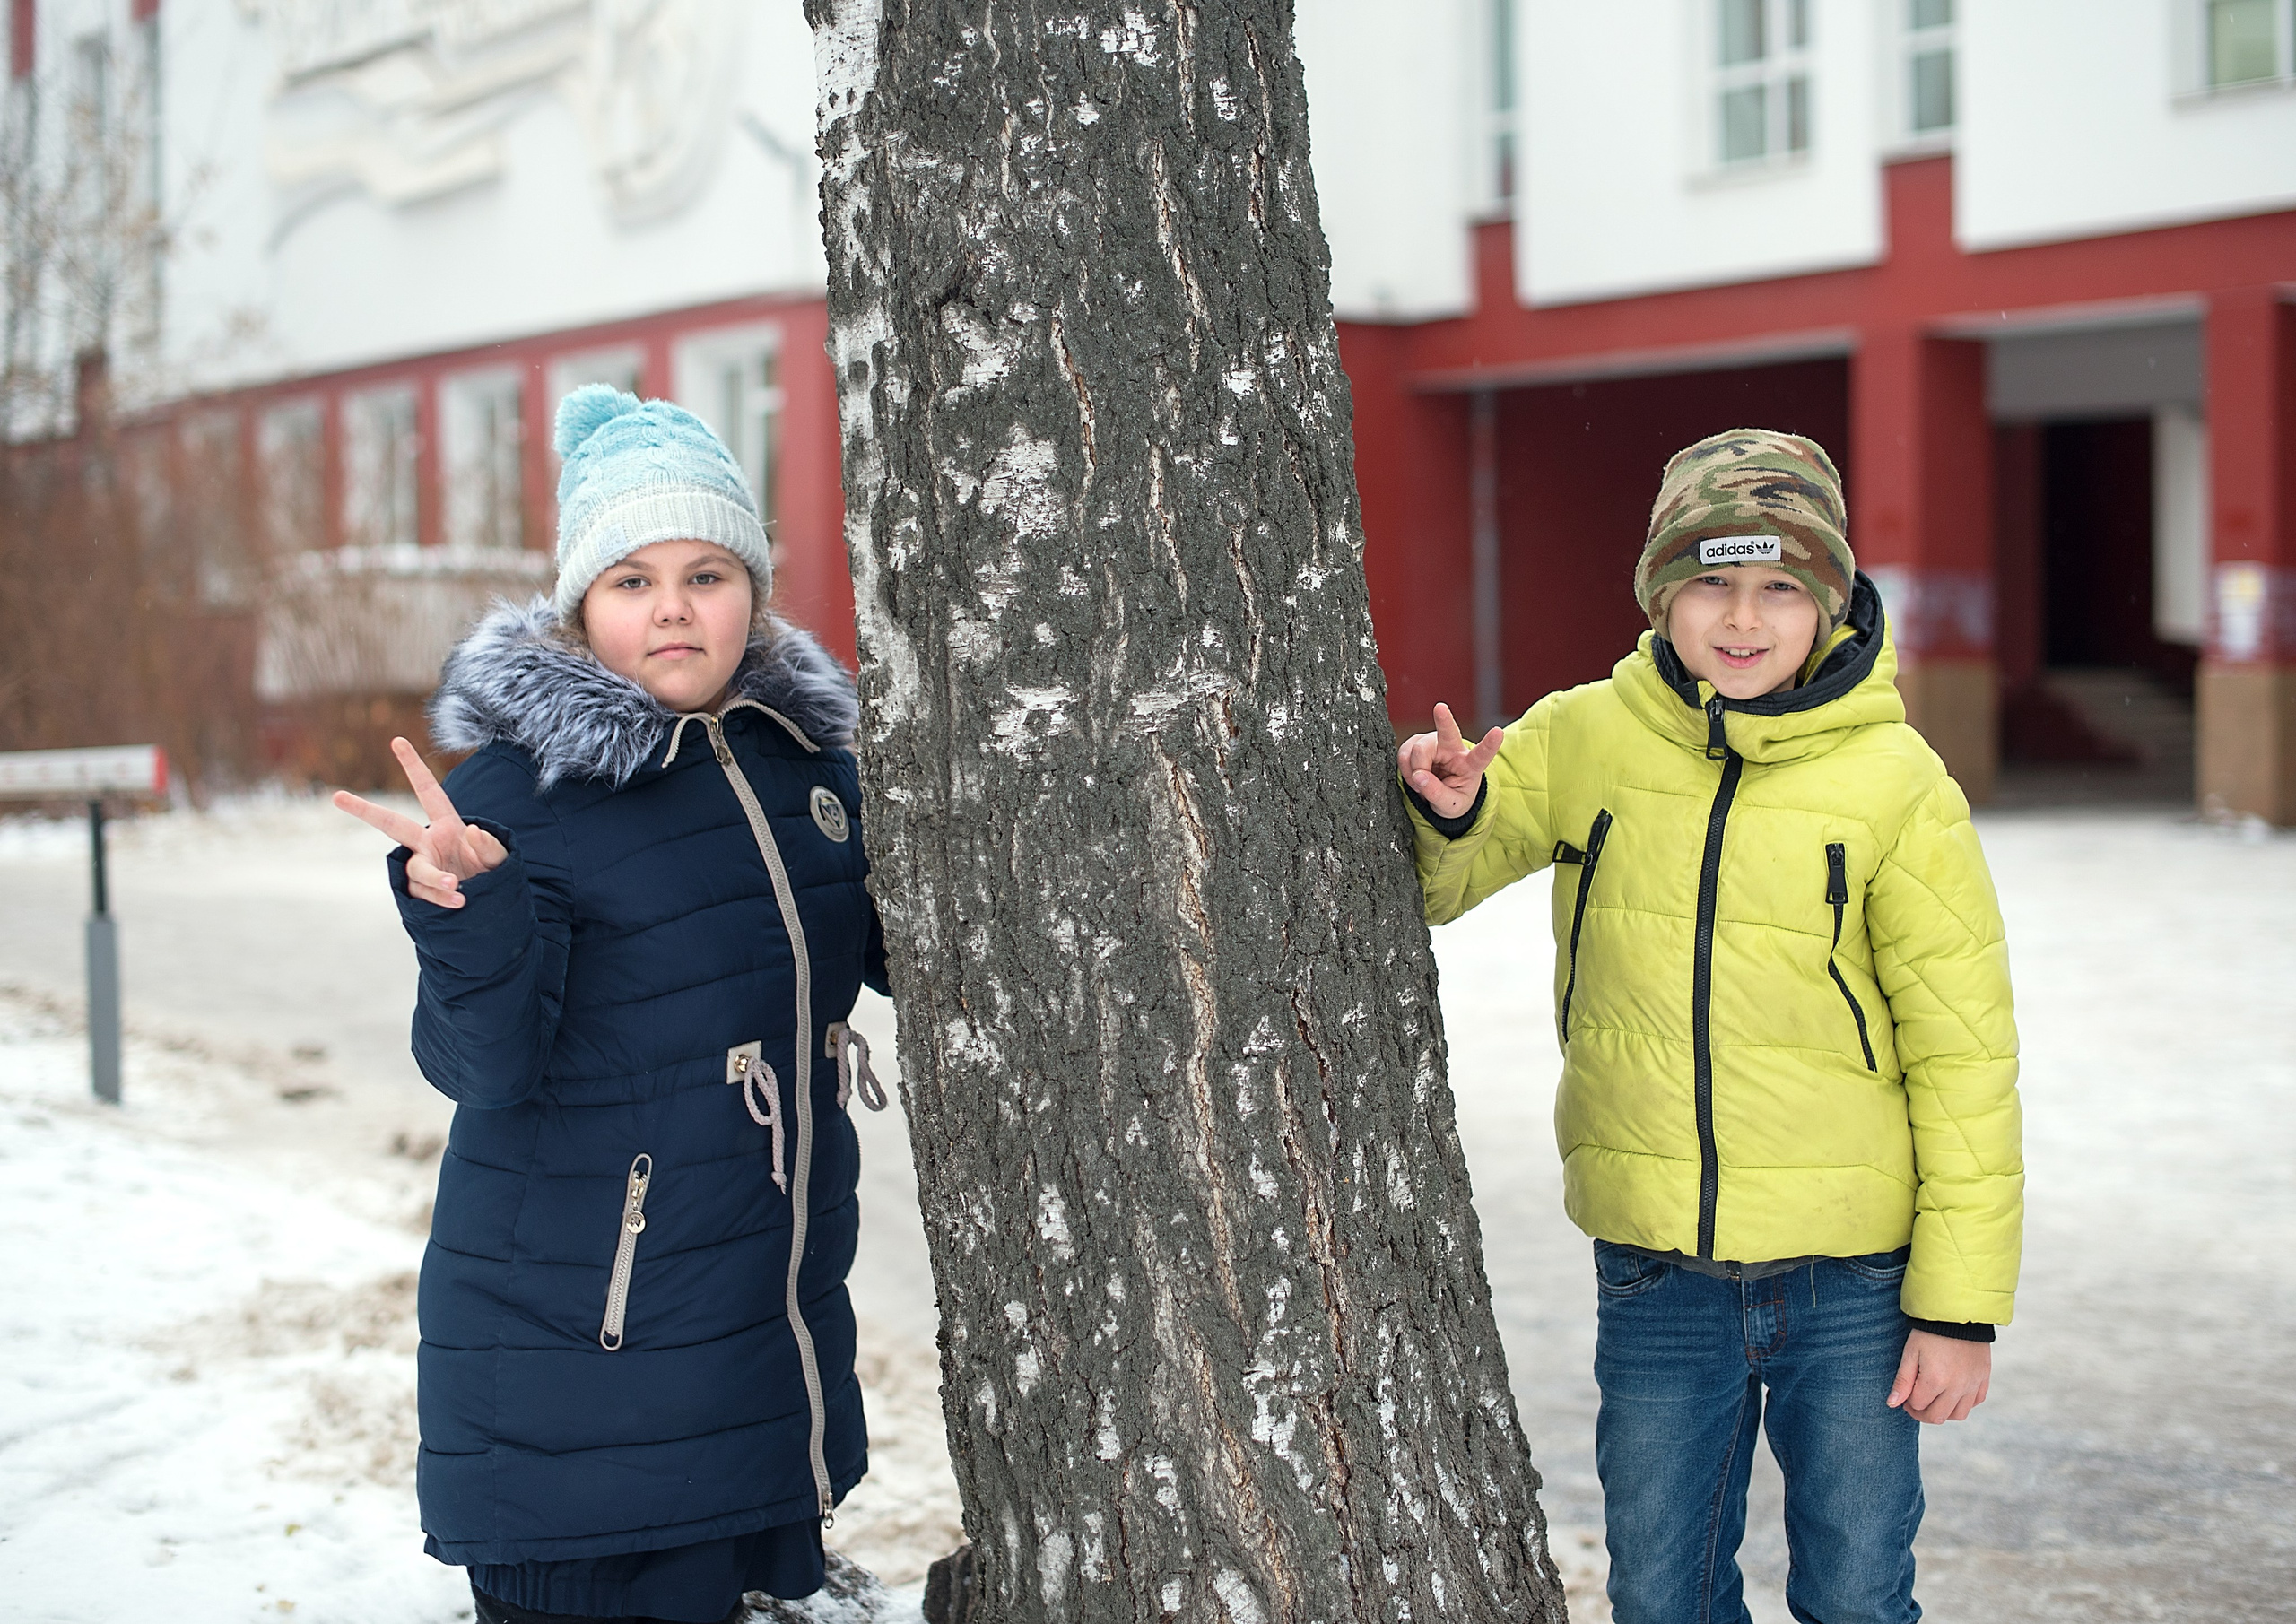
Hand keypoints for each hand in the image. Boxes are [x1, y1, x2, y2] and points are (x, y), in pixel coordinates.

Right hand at [333, 737, 505, 909]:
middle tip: (337, 796)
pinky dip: (441, 897)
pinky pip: (424, 893)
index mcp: (447, 825)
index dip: (413, 767)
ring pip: (416, 869)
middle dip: (364, 810)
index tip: (397, 740)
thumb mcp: (500, 857)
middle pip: (391, 824)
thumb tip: (471, 831)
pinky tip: (459, 901)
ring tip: (455, 885)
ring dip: (435, 877)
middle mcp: (428, 842)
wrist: (489, 905)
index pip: (428, 792)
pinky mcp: (420, 891)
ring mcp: (422, 866)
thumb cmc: (493, 872)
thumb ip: (489, 844)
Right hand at [1396, 702, 1503, 819]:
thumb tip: (1419, 776)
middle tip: (1440, 707)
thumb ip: (1436, 794)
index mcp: (1470, 764)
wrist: (1438, 796)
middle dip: (1444, 719)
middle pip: (1448, 732)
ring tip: (1421, 784)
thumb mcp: (1451, 806)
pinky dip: (1405, 770)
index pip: (1482, 754)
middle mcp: (1453, 749)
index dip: (1490, 744)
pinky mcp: (1416, 743)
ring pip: (1417, 750)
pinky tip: (1414, 777)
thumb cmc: (1452, 798)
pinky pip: (1404, 754)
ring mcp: (1434, 743)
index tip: (1498, 732)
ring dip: (1414, 771)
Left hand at [1887, 1329, 1991, 1423]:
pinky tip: (1953, 1392)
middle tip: (1915, 1402)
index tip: (1905, 1393)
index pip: (1918, 1405)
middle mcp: (1957, 1387)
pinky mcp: (1983, 1378)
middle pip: (1937, 1416)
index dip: (1907, 1402)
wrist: (1957, 1314)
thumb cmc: (1929, 1332)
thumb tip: (1892, 1404)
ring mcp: (1973, 1384)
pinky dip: (1963, 1403)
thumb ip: (1902, 1381)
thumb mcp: (1911, 1353)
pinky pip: (1976, 1402)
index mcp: (1936, 1380)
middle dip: (1922, 1413)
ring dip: (1943, 1412)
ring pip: (1958, 1415)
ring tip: (1934, 1398)